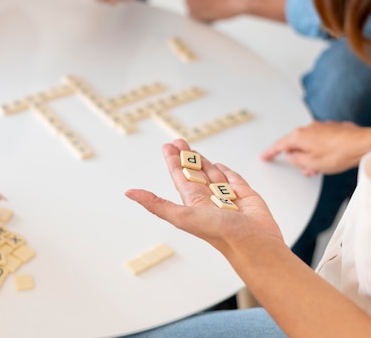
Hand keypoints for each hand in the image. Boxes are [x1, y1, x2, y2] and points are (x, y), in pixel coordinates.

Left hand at [125, 139, 282, 252]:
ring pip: (212, 173)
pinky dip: (227, 172)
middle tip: (179, 141)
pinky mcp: (246, 195)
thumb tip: (129, 193)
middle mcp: (208, 197)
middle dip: (186, 156)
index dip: (173, 161)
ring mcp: (227, 195)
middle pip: (195, 171)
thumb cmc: (217, 232)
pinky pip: (234, 179)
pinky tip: (220, 166)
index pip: (180, 175)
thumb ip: (155, 203)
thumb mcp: (180, 215)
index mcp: (192, 201)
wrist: (253, 241)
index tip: (167, 147)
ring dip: (203, 162)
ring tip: (194, 150)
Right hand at [261, 121, 370, 175]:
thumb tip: (291, 157)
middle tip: (308, 169)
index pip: (279, 145)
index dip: (270, 152)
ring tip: (323, 165)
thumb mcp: (311, 163)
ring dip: (312, 155)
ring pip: (309, 143)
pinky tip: (331, 157)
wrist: (362, 144)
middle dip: (300, 158)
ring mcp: (321, 127)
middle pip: (295, 145)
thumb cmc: (340, 153)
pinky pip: (320, 140)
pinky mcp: (332, 128)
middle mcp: (308, 128)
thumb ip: (295, 160)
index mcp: (299, 136)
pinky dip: (321, 149)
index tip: (264, 156)